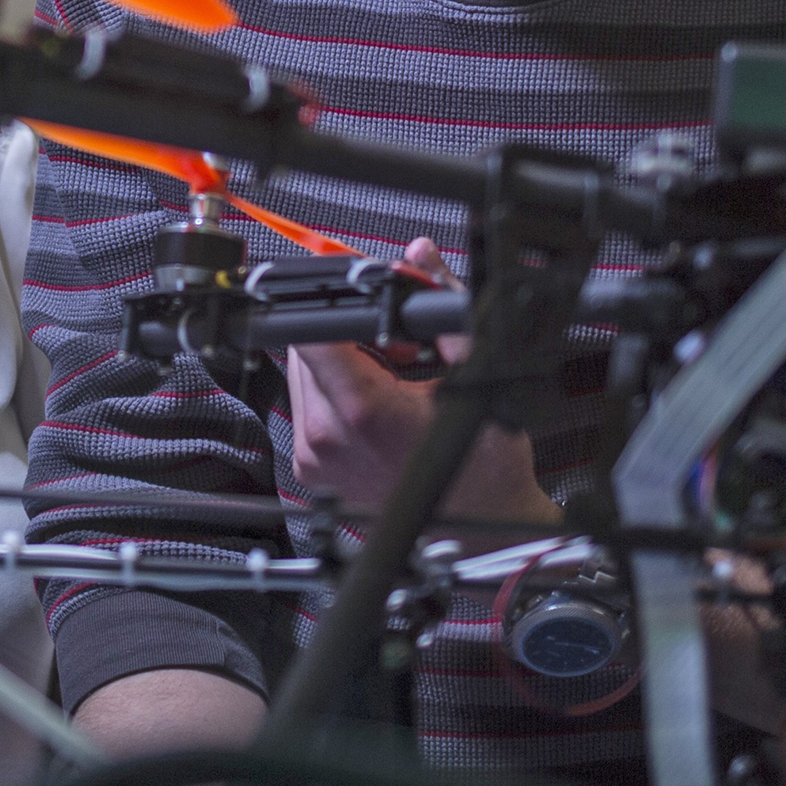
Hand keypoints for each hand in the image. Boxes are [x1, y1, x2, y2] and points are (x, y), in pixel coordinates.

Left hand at [286, 239, 556, 537]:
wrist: (481, 529)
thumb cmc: (483, 467)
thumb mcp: (474, 373)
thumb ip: (442, 306)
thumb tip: (420, 257)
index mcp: (362, 412)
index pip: (310, 332)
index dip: (330, 302)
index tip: (355, 297)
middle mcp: (326, 437)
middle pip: (304, 349)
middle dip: (345, 334)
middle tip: (394, 346)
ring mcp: (313, 458)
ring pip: (303, 376)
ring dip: (339, 364)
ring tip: (390, 378)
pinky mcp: (310, 469)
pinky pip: (308, 407)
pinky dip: (336, 394)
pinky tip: (378, 404)